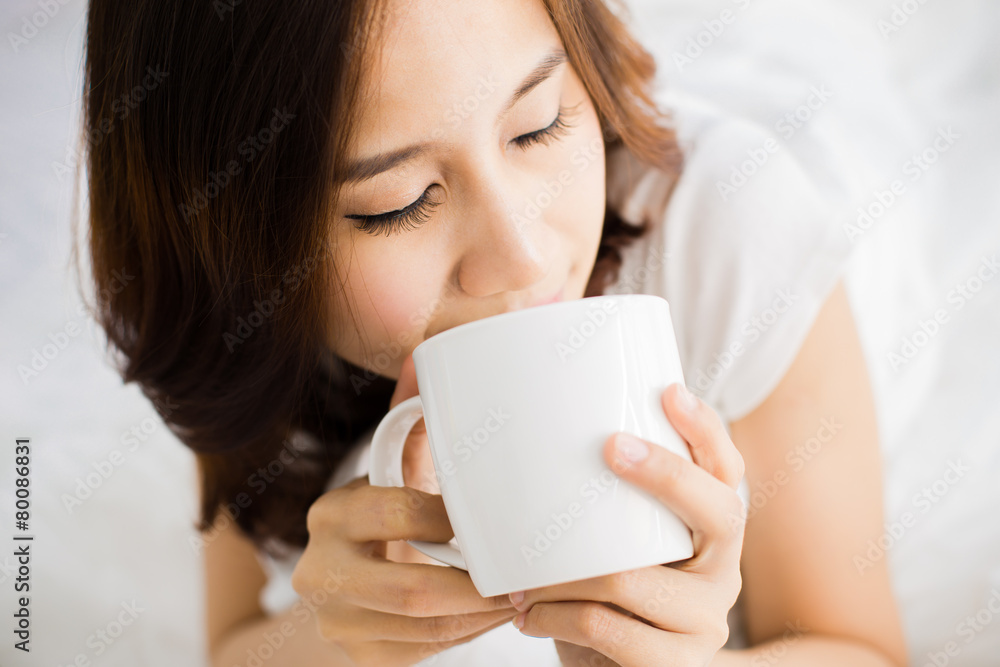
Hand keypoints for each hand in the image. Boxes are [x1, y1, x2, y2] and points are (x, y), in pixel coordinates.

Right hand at [291, 354, 518, 665]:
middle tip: (526, 576)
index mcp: (329, 513)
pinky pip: (423, 652)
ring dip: (483, 615)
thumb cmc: (387, 511)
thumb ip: (412, 421)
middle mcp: (319, 569)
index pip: (396, 514)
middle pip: (410, 588)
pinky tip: (494, 615)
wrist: (343, 577)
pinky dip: (468, 635)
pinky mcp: (357, 655)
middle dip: (480, 586)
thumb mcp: (393, 468)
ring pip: (424, 627)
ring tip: (523, 595)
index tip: (497, 520)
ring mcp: (335, 619)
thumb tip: (423, 358)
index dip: (452, 521)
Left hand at [509, 383, 746, 666]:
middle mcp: (723, 572)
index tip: (669, 391)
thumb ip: (600, 501)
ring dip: (565, 574)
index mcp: (711, 531)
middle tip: (608, 447)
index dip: (706, 429)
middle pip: (718, 510)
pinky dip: (556, 617)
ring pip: (636, 578)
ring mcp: (706, 623)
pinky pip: (609, 631)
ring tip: (523, 574)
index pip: (727, 470)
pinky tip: (527, 613)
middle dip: (664, 472)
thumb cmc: (608, 600)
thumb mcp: (614, 546)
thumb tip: (529, 429)